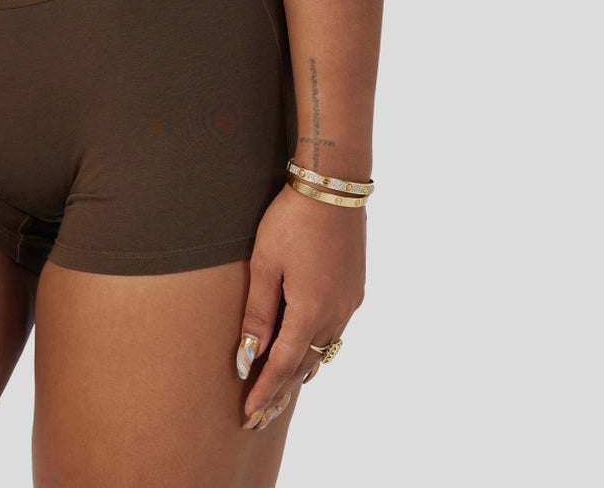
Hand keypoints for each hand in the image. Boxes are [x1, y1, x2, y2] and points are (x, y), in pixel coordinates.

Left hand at [233, 183, 365, 428]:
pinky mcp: (355, 289)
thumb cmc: (292, 220)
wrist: (334, 186)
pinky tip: (307, 353)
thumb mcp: (264, 264)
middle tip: (261, 418)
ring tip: (281, 394)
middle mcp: (335, 314)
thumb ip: (258, 312)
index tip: (249, 413)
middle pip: (305, 365)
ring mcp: (349, 303)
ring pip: (322, 351)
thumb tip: (248, 356)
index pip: (283, 365)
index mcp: (309, 311)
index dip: (265, 391)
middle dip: (281, 392)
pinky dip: (316, 349)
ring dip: (300, 373)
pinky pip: (333, 332)